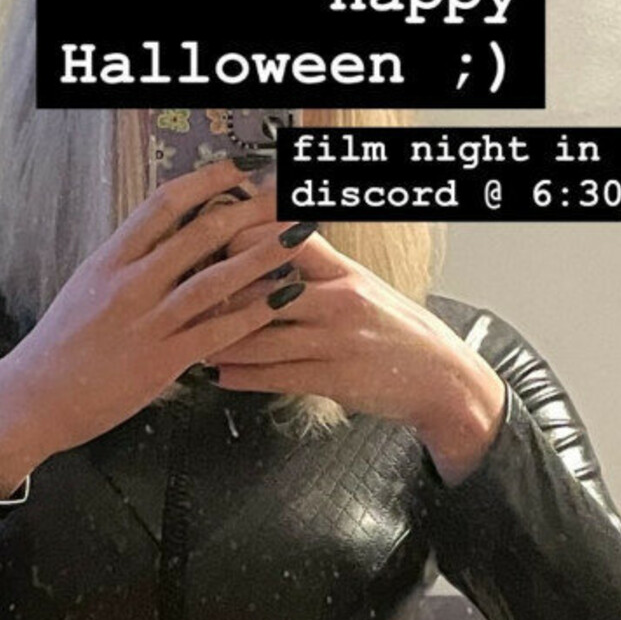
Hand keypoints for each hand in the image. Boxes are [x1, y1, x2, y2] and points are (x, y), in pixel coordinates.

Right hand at [0, 157, 305, 495]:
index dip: (207, 179)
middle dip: (249, 209)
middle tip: (286, 192)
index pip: (164, 203)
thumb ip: (127, 264)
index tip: (241, 165)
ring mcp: (146, 321)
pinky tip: (282, 299)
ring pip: (215, 278)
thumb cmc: (61, 347)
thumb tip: (164, 239)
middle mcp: (129, 283)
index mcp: (110, 259)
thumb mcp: (87, 289)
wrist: (34, 398)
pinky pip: (217, 331)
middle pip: (199, 232)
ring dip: (262, 255)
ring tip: (298, 236)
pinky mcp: (161, 361)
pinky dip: (253, 313)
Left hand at [211, 223, 508, 485]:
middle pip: (262, 291)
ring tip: (190, 343)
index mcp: (345, 272)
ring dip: (219, 342)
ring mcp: (336, 342)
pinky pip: (276, 377)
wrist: (440, 378)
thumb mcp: (362, 288)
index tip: (210, 247)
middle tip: (180, 302)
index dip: (244, 241)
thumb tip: (264, 253)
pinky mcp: (334, 380)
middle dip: (217, 299)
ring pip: (262, 338)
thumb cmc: (396, 331)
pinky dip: (242, 377)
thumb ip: (318, 271)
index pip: (287, 239)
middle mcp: (339, 301)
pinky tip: (219, 375)